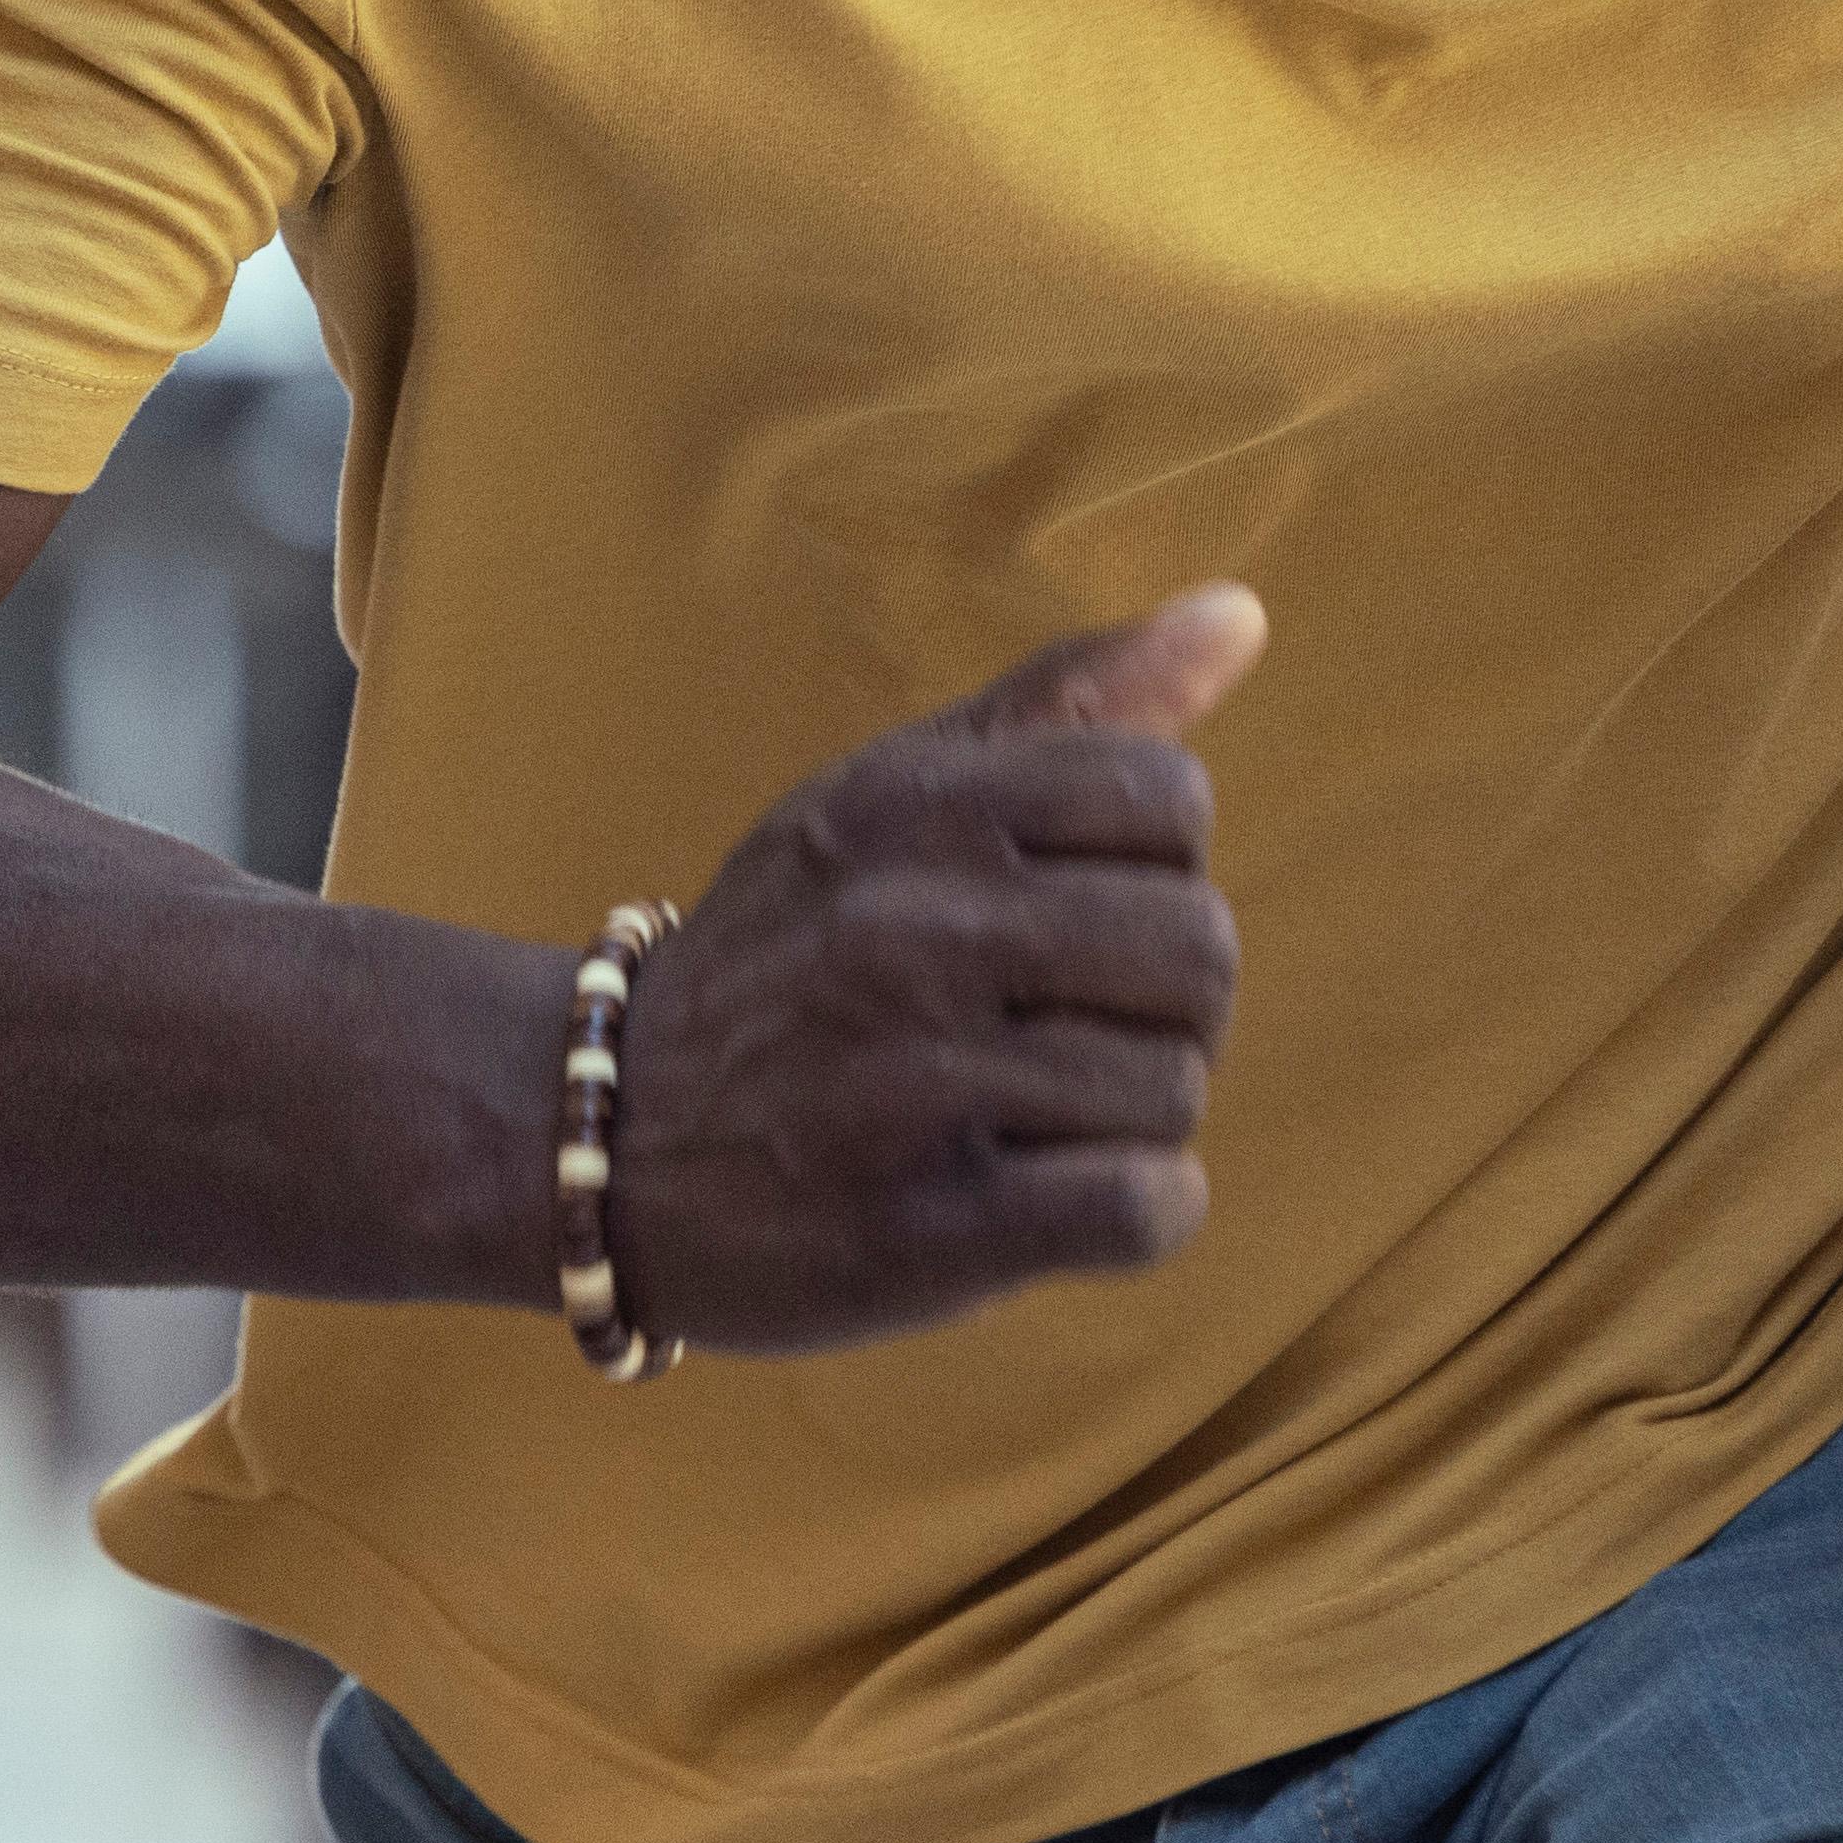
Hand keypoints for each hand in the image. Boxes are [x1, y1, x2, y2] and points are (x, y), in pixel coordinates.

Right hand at [598, 589, 1262, 1356]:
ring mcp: (913, 1081)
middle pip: (1197, 948)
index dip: (1154, 868)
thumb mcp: (896, 792)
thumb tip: (1243, 613)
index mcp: (918, 806)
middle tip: (1071, 1033)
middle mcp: (912, 928)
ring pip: (1172, 1087)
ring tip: (1034, 1116)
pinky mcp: (923, 1230)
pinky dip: (1140, 1212)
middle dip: (1165, 1005)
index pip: (1172, 797)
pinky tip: (1064, 1197)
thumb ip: (1069, 703)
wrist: (599, 1135)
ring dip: (1135, 1119)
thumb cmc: (790, 951)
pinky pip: (1141, 1209)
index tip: (1075, 915)